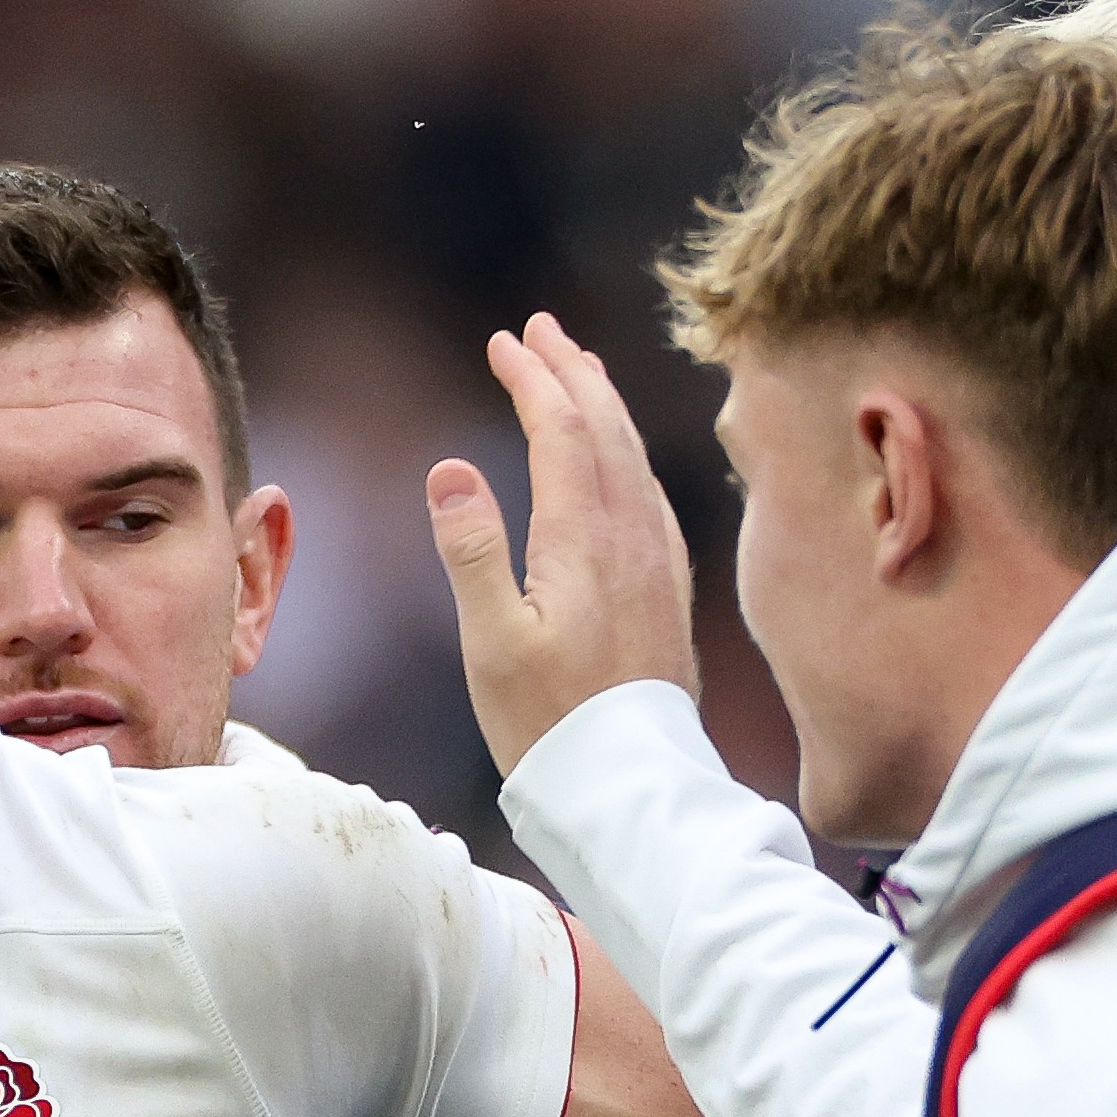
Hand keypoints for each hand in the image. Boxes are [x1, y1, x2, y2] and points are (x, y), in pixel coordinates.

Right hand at [428, 314, 697, 777]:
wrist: (628, 787)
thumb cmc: (547, 724)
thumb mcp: (491, 642)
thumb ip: (472, 550)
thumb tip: (449, 468)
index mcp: (584, 540)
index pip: (561, 431)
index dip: (533, 379)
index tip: (504, 341)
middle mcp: (631, 538)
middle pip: (606, 428)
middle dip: (572, 371)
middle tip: (541, 329)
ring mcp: (657, 563)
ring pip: (635, 457)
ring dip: (604, 405)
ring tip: (580, 372)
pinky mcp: (667, 591)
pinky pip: (651, 495)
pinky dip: (628, 455)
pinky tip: (621, 464)